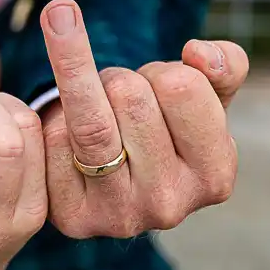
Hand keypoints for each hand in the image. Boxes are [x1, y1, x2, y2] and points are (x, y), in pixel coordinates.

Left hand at [38, 0, 247, 238]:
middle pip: (129, 96)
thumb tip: (198, 53)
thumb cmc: (161, 124)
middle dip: (118, 78)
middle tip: (117, 96)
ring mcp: (117, 216)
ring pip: (89, 120)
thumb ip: (224, 65)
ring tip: (89, 97)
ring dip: (81, 87)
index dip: (160, 70)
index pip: (181, 86)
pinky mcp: (70, 216)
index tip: (157, 84)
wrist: (109, 171)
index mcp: (213, 177)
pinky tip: (55, 127)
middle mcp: (168, 206)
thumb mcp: (206, 94)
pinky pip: (48, 140)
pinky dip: (46, 120)